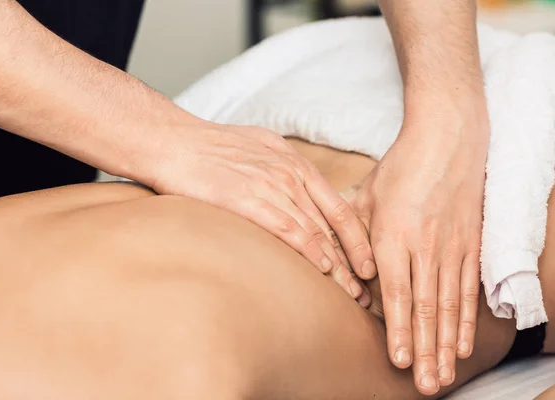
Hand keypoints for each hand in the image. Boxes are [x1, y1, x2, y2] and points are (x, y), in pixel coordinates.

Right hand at [144, 120, 374, 303]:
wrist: (178, 142)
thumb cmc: (214, 147)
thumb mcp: (260, 148)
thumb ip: (283, 169)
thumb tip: (296, 190)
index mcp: (296, 165)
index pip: (339, 208)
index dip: (358, 239)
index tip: (368, 264)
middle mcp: (290, 176)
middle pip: (332, 226)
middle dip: (352, 262)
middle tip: (365, 290)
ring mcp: (271, 187)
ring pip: (315, 232)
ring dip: (336, 265)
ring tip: (350, 292)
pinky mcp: (249, 200)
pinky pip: (288, 228)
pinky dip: (309, 249)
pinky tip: (321, 268)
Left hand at [341, 110, 487, 394]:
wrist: (448, 140)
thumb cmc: (401, 168)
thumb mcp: (364, 193)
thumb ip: (345, 228)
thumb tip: (327, 256)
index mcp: (394, 234)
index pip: (397, 290)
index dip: (399, 328)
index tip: (399, 359)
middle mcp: (426, 245)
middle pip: (427, 306)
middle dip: (426, 349)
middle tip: (426, 385)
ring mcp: (452, 246)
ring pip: (449, 304)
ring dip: (446, 344)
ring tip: (443, 375)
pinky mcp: (469, 244)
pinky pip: (468, 289)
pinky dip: (466, 320)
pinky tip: (462, 344)